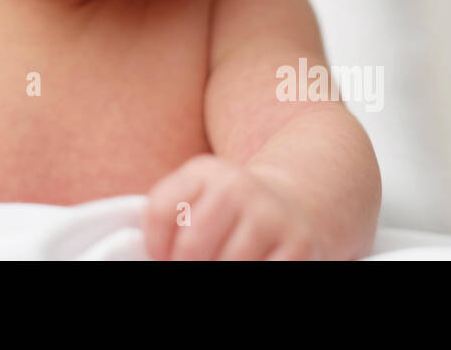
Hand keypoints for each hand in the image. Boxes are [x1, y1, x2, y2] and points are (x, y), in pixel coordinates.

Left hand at [143, 154, 315, 259]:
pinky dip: (248, 278)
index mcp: (204, 172)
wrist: (294, 203)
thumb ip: (166, 219)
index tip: (162, 258)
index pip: (160, 212)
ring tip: (218, 263)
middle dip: (184, 267)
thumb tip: (152, 259)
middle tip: (190, 266)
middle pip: (191, 248)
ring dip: (216, 273)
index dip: (155, 247)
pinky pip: (261, 275)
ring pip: (225, 266)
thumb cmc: (229, 212)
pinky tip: (246, 267)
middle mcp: (237, 187)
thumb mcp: (196, 198)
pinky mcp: (298, 245)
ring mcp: (270, 216)